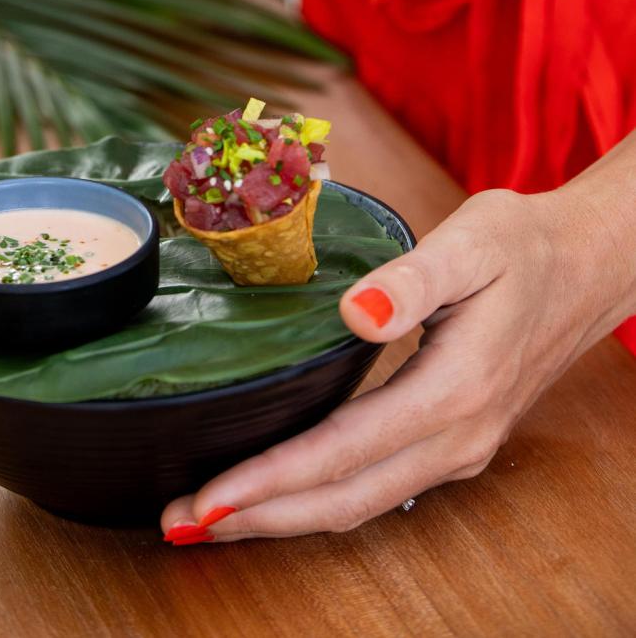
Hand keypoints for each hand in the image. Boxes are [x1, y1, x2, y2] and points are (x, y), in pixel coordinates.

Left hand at [161, 185, 626, 543]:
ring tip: (212, 518)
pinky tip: (279, 492)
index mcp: (455, 390)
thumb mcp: (475, 241)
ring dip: (284, 516)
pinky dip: (319, 499)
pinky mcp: (453, 442)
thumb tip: (355, 311)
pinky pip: (376, 487)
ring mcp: (459, 447)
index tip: (209, 496)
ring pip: (359, 502)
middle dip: (259, 517)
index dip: (271, 479)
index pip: (344, 451)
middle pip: (344, 499)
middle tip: (180, 523)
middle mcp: (457, 436)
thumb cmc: (524, 245)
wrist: (585, 265)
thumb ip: (413, 278)